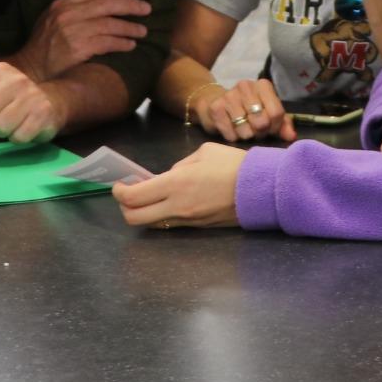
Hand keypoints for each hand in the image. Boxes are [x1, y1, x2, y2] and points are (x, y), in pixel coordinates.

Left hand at [0, 61, 67, 143]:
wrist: (47, 101)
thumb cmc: (5, 98)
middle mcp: (16, 79)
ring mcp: (32, 96)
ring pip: (1, 127)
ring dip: (1, 132)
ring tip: (8, 124)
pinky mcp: (44, 114)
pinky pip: (19, 137)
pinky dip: (17, 138)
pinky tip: (22, 128)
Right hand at [11, 0, 151, 82]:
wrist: (30, 69)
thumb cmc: (43, 45)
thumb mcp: (52, 19)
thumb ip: (73, 9)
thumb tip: (103, 3)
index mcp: (61, 3)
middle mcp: (67, 13)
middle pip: (106, 4)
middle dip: (129, 5)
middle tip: (146, 8)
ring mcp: (72, 30)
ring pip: (110, 23)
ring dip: (130, 26)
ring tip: (143, 30)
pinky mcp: (78, 48)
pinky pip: (107, 42)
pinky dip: (122, 43)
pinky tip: (131, 45)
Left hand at [111, 143, 246, 228]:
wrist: (262, 190)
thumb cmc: (233, 165)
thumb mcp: (203, 153)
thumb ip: (179, 166)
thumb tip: (168, 177)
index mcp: (174, 184)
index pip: (132, 197)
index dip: (118, 192)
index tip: (119, 184)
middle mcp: (176, 207)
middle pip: (134, 218)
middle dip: (125, 207)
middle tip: (128, 194)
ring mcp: (187, 221)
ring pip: (151, 224)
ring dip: (144, 212)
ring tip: (149, 197)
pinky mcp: (198, 228)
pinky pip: (170, 224)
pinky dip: (162, 215)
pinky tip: (168, 202)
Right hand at [191, 79, 295, 142]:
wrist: (216, 103)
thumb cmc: (247, 109)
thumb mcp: (268, 113)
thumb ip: (283, 124)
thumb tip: (291, 136)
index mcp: (263, 85)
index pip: (276, 113)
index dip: (275, 127)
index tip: (270, 128)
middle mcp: (246, 86)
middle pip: (262, 122)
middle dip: (260, 132)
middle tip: (255, 130)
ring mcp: (229, 96)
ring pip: (246, 130)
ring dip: (246, 136)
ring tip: (243, 130)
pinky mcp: (216, 108)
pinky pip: (231, 134)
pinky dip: (232, 137)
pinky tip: (231, 129)